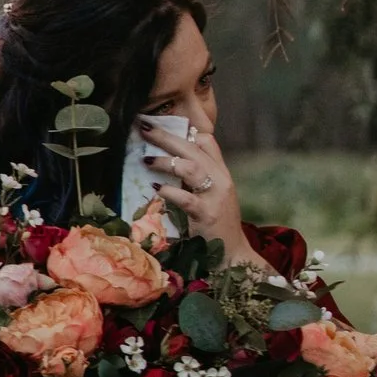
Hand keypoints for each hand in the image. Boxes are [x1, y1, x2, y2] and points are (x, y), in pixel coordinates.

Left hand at [136, 117, 254, 262]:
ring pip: (192, 168)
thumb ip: (195, 178)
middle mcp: (221, 180)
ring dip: (166, 161)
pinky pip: (187, 198)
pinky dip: (170, 191)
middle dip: (167, 137)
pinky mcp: (207, 215)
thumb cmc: (215, 224)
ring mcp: (216, 197)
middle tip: (143, 127)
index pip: (207, 142)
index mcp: (220, 173)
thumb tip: (167, 160)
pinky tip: (156, 188)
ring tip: (145, 159)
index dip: (184, 130)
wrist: (233, 253)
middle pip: (194, 149)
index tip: (160, 123)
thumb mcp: (209, 195)